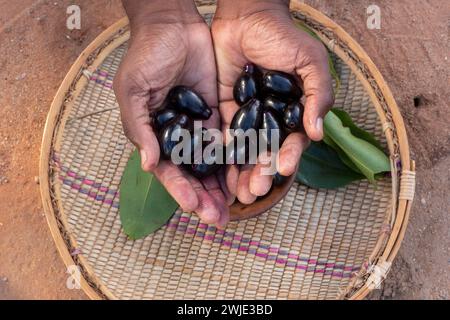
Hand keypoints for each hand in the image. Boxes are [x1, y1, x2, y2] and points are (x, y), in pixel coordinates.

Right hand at [114, 0, 229, 227]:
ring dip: (222, 186)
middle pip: (192, 174)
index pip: (168, 170)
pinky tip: (245, 175)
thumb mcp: (133, 91)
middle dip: (204, 197)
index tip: (194, 207)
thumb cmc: (146, 56)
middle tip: (219, 219)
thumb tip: (149, 165)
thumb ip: (140, 128)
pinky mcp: (217, 114)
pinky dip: (235, 160)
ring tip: (236, 205)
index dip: (180, 190)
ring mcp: (199, 127)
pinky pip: (228, 141)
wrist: (173, 26)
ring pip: (212, 164)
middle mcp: (177, 137)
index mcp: (154, 136)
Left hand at [212, 0, 333, 203]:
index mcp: (294, 111)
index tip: (283, 168)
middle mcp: (271, 119)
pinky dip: (223, 154)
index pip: (293, 140)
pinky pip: (224, 136)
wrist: (246, 17)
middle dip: (261, 173)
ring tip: (239, 194)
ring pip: (245, 151)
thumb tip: (318, 133)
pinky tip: (219, 173)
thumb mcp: (310, 62)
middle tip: (254, 191)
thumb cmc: (283, 36)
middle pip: (267, 152)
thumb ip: (318, 95)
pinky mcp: (225, 110)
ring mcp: (248, 116)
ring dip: (242, 173)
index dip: (289, 155)